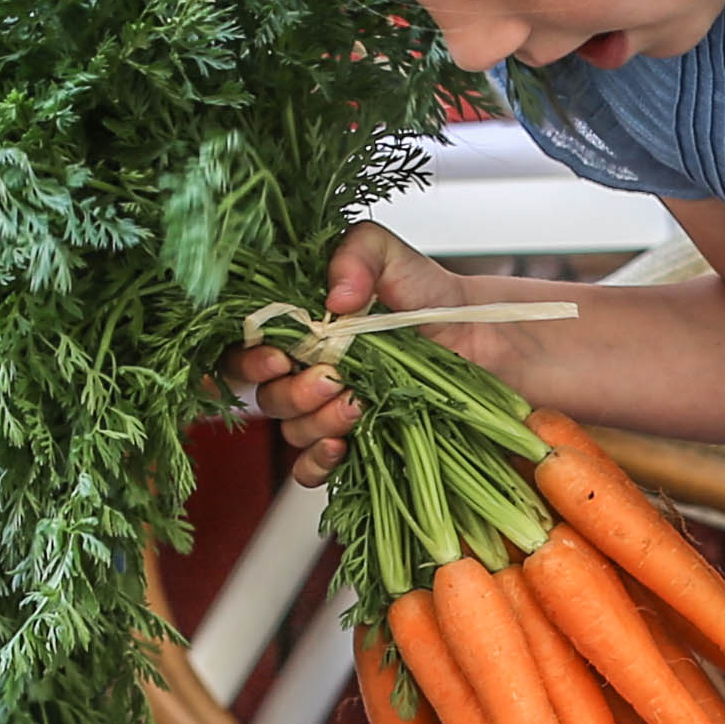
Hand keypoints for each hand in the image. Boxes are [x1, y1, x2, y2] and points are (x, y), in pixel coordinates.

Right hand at [220, 223, 475, 490]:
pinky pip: (312, 470)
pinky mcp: (352, 446)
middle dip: (294, 393)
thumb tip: (335, 298)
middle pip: (268, 399)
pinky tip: (343, 446)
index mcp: (299, 331)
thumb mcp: (392, 256)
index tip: (279, 358)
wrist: (476, 337)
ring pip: (292, 432)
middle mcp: (305, 373)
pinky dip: (319, 463)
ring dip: (317, 422)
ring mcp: (327, 413)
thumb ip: (358, 253)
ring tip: (356, 403)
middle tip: (331, 379)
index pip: (248, 352)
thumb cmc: (427, 297)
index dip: (250, 361)